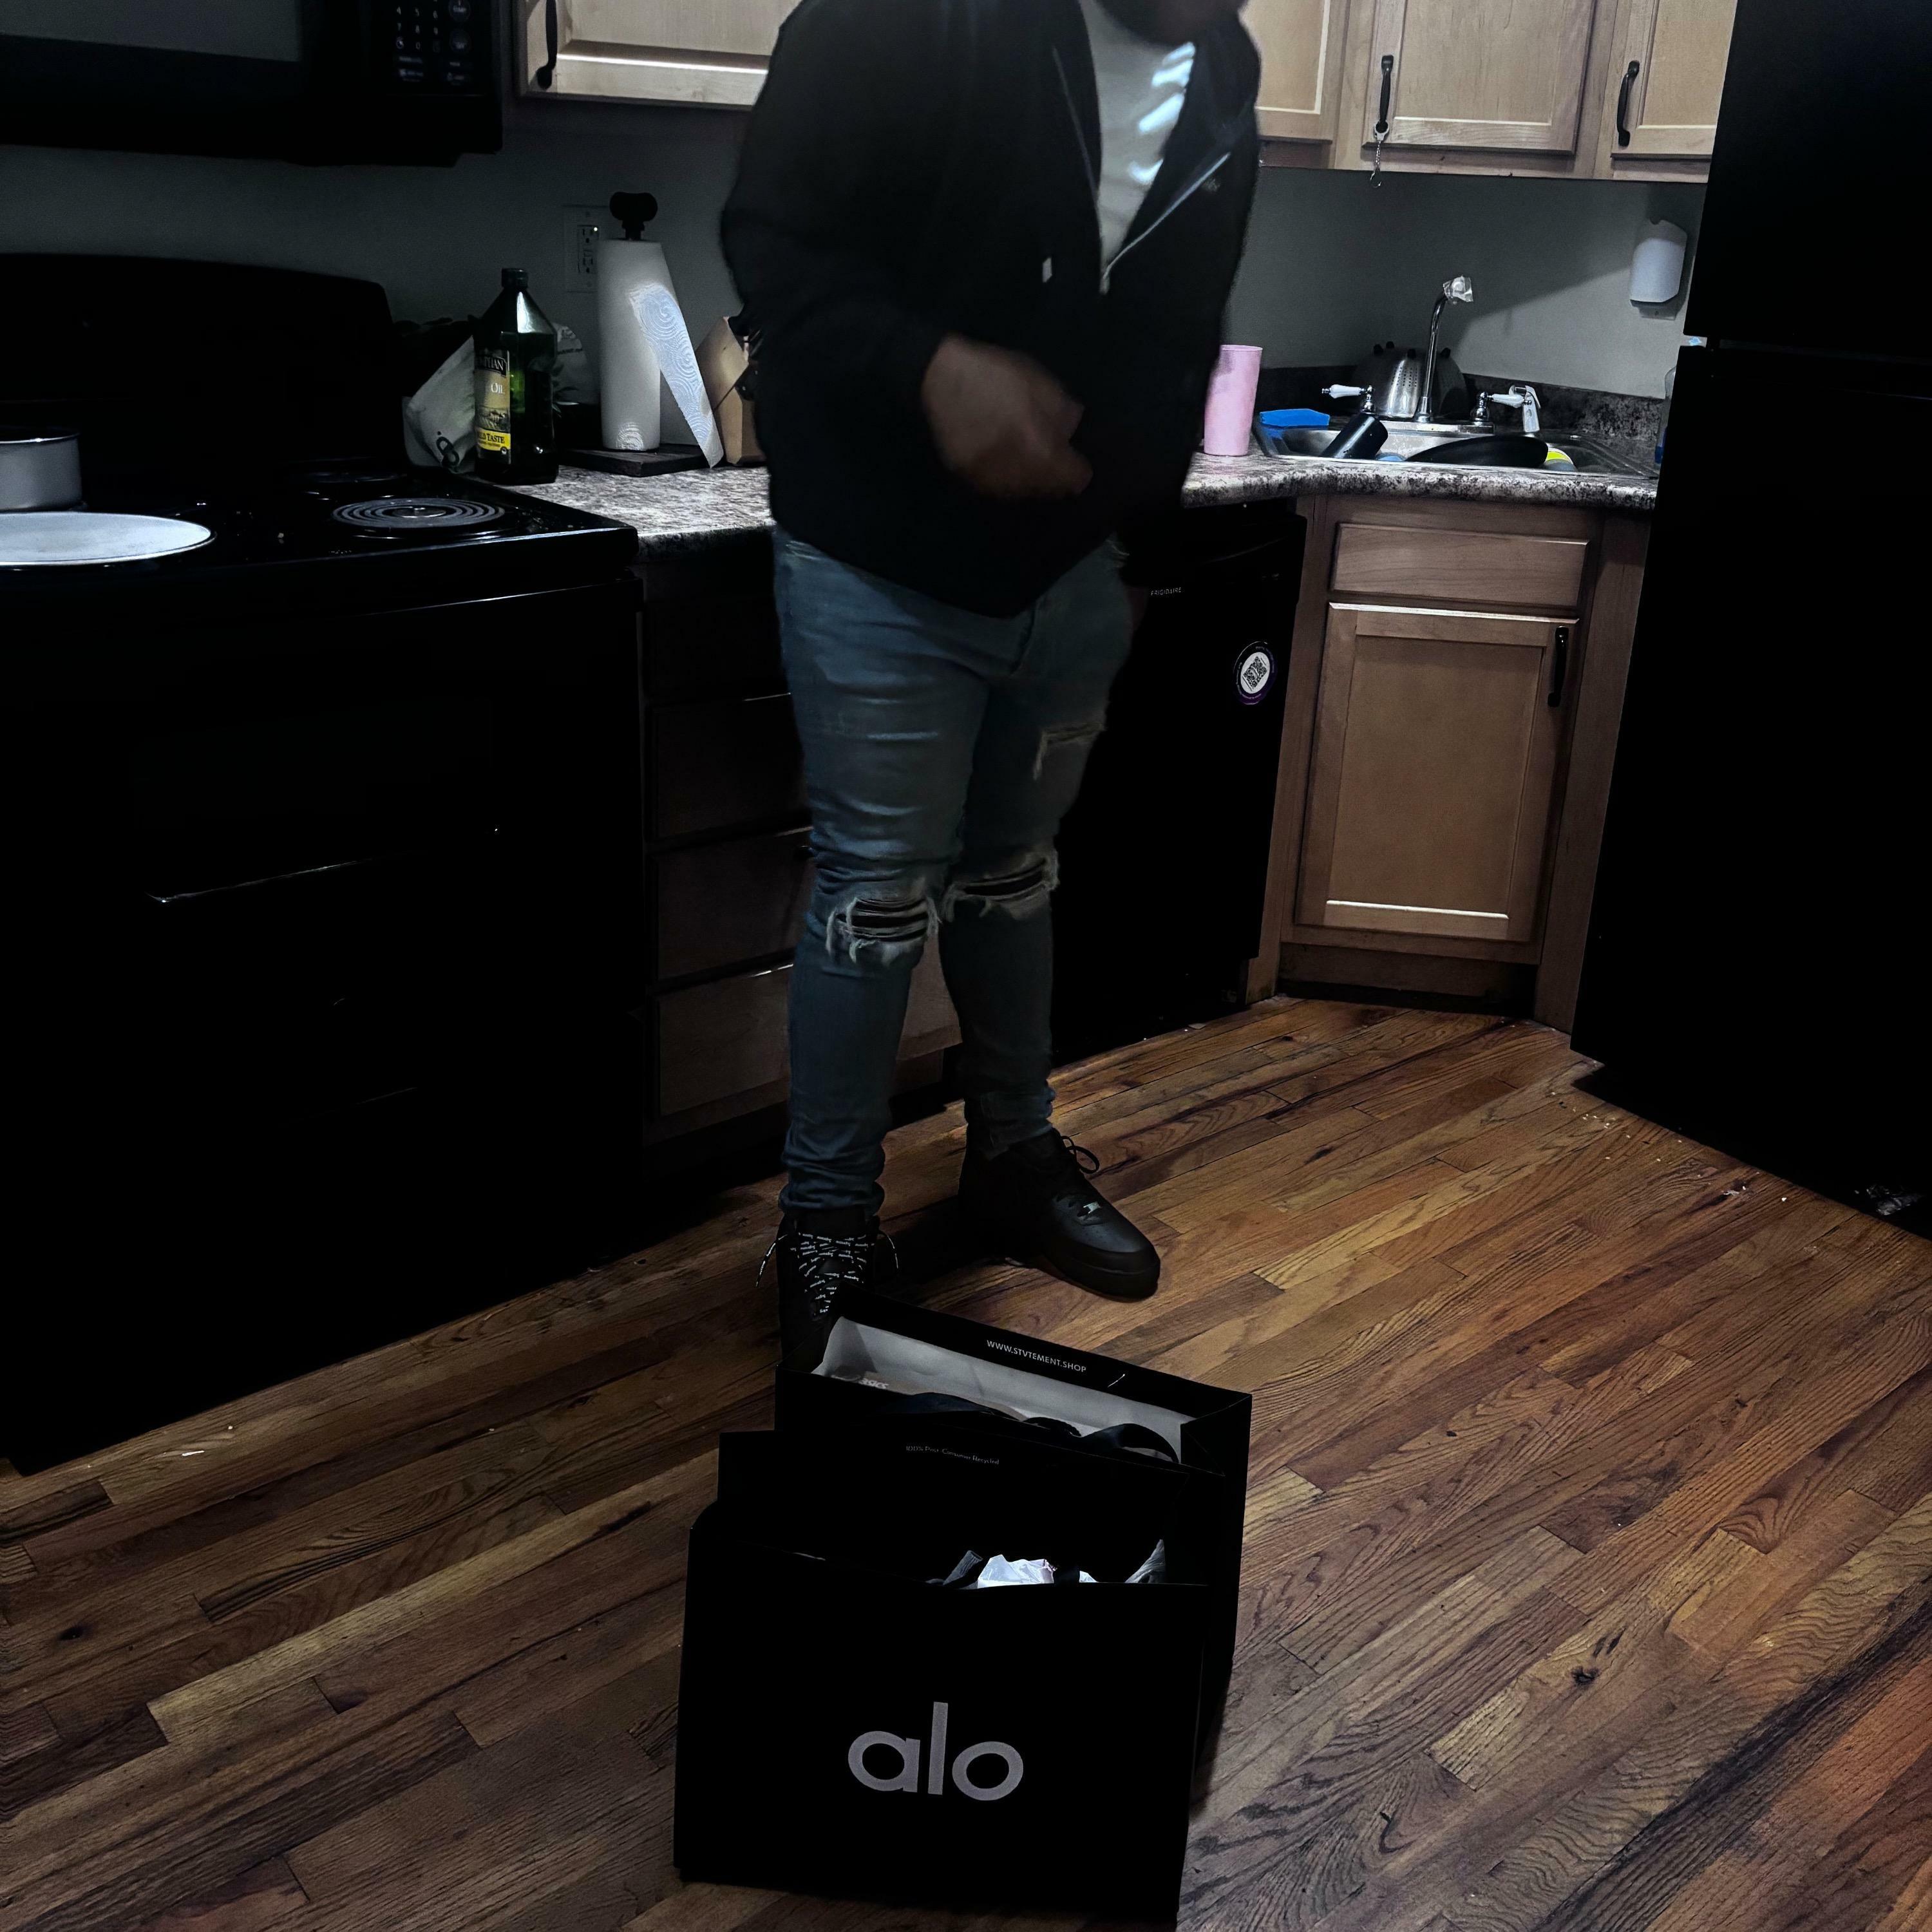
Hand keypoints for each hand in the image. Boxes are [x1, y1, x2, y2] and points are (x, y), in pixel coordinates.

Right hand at [920, 335, 1091, 499]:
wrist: (941, 378)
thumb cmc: (994, 375)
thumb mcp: (1039, 382)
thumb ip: (1062, 412)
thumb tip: (1070, 432)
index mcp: (1037, 445)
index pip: (1071, 478)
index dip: (1078, 472)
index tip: (1077, 466)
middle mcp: (1014, 469)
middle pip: (1045, 489)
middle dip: (1053, 477)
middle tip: (1053, 463)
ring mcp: (988, 476)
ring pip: (1020, 492)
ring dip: (1029, 481)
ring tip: (1028, 462)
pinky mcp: (966, 477)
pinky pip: (994, 487)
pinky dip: (1004, 479)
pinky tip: (1004, 462)